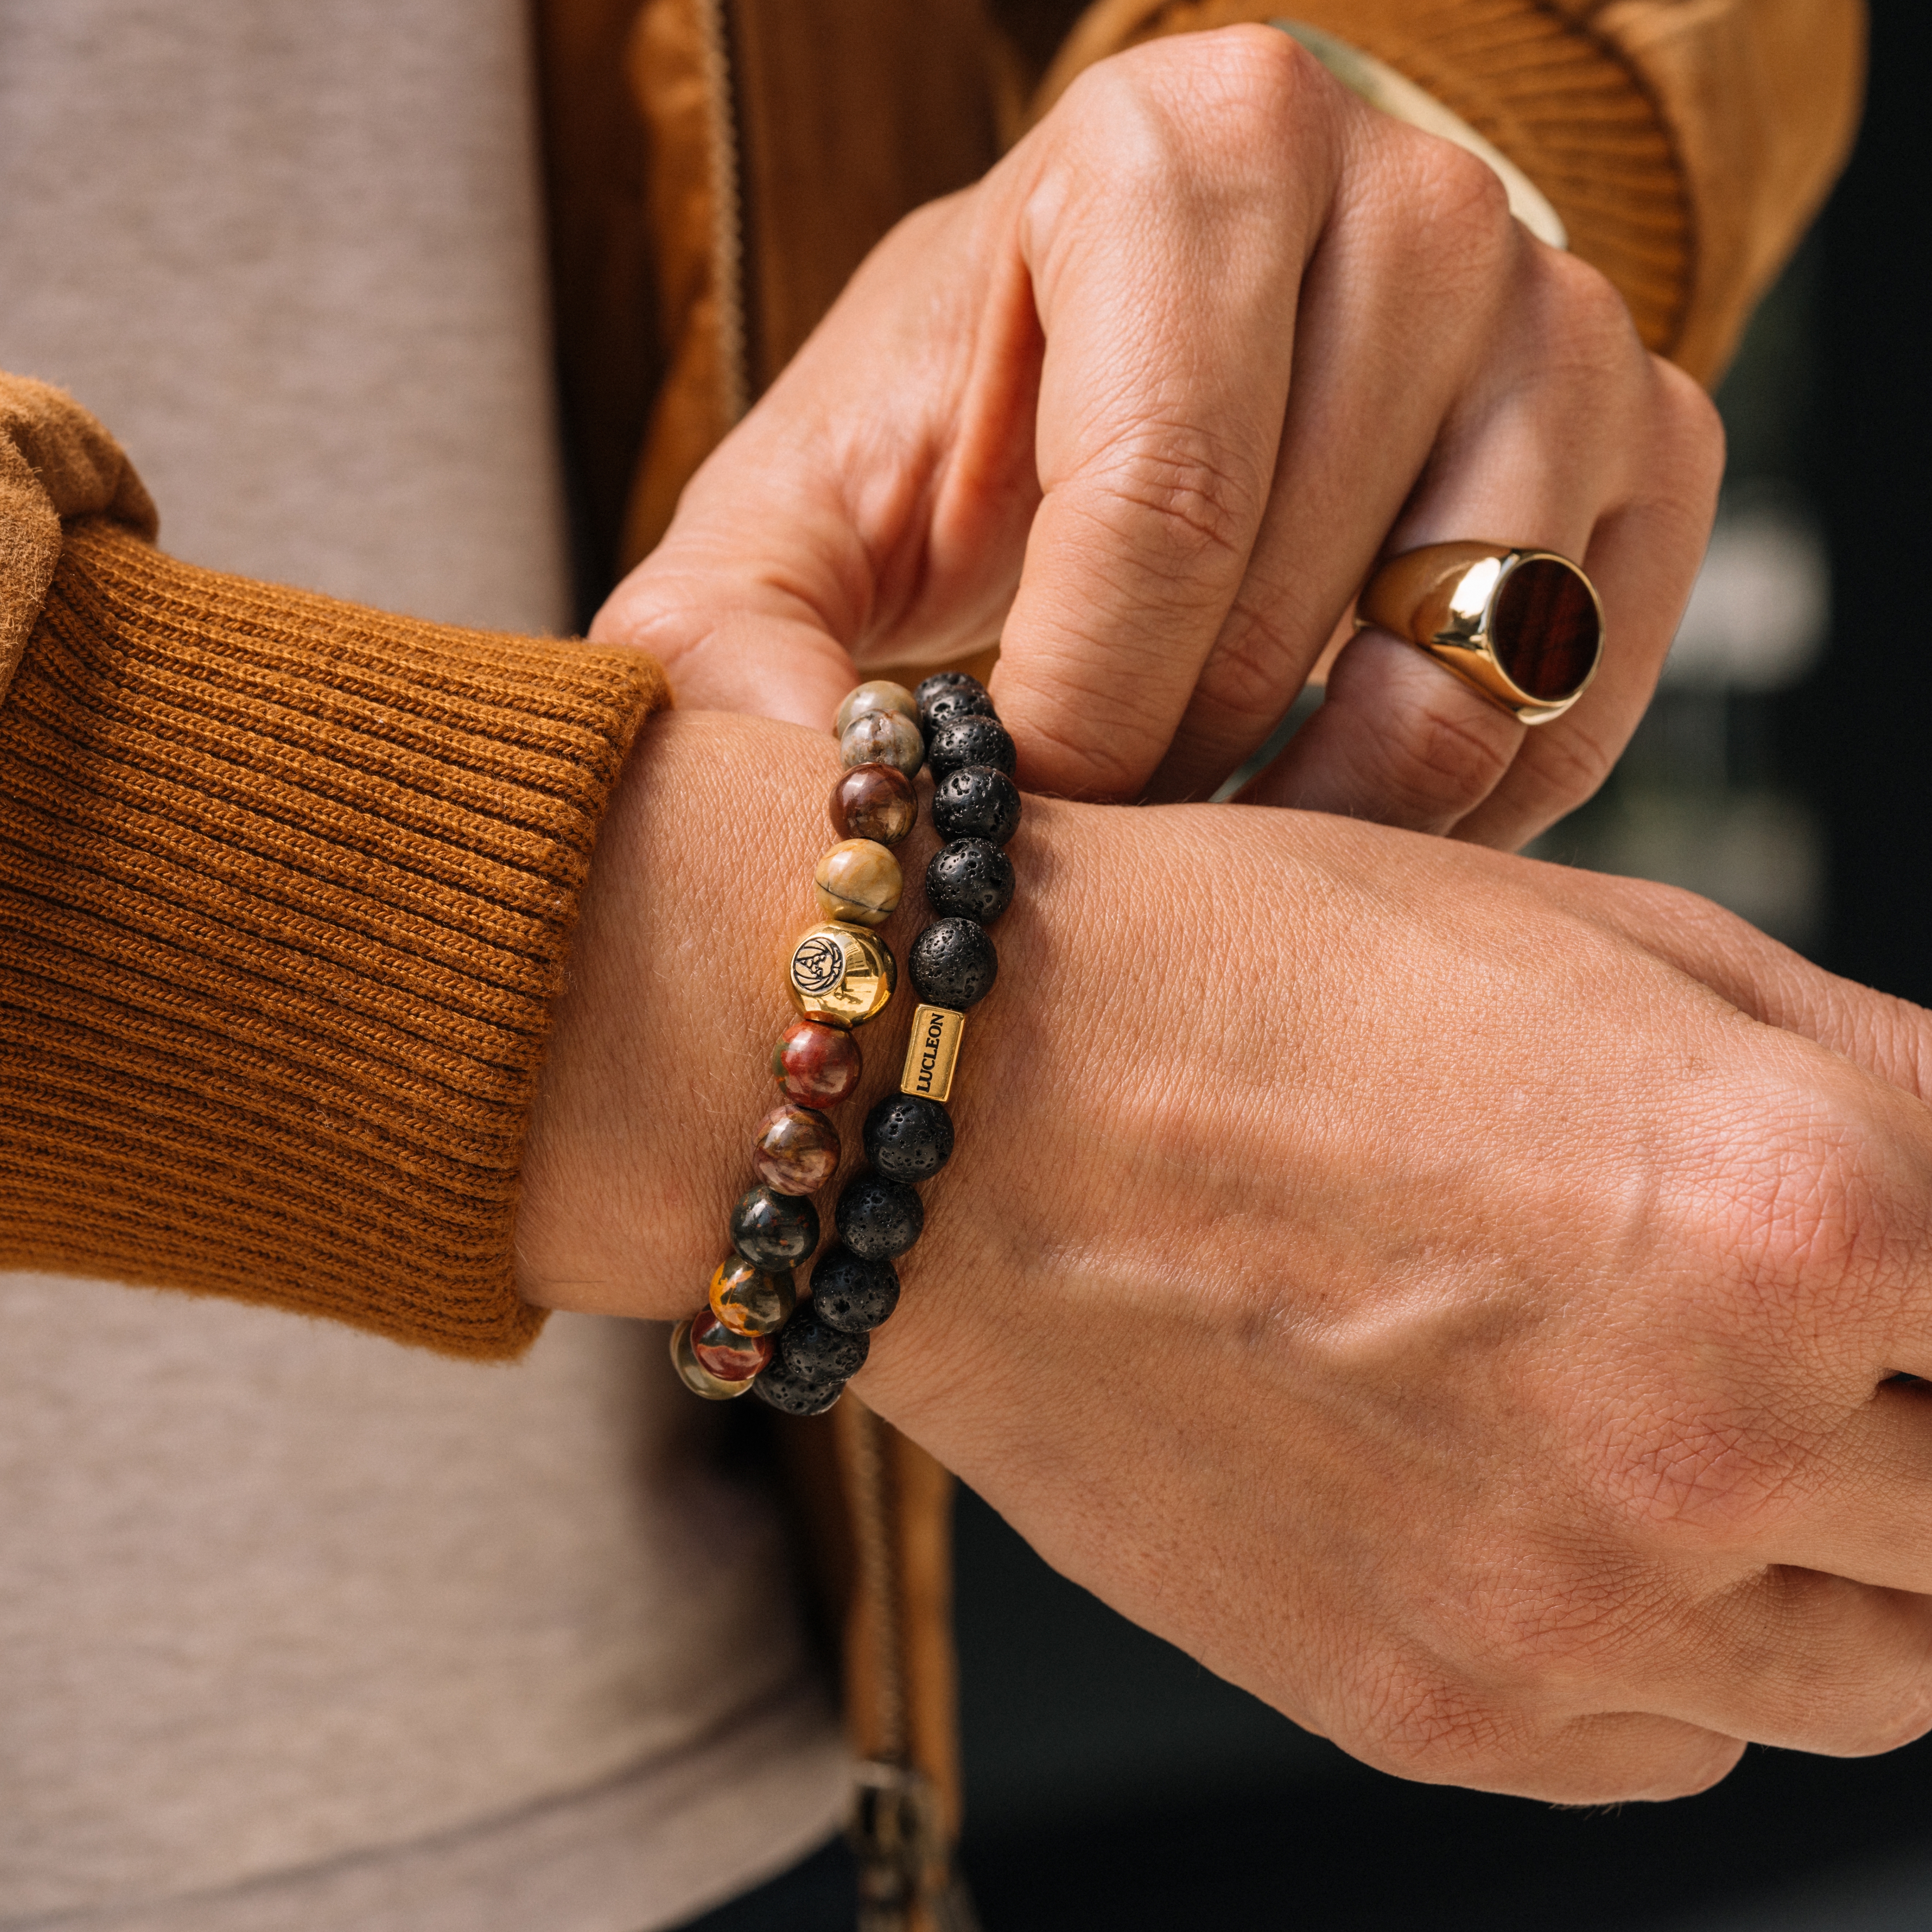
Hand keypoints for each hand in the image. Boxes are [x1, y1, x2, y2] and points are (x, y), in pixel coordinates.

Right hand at [522, 710, 1931, 1801]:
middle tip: (1818, 1345)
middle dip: (1927, 1422)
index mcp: (1795, 1213)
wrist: (973, 1103)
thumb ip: (1881, 1082)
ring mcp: (1567, 1613)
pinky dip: (1668, 1651)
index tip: (1913, 1277)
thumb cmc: (1251, 980)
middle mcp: (1708, 1446)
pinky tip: (1552, 1512)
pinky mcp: (1430, 1713)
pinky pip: (1672, 1749)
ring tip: (1688, 1431)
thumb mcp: (1612, 945)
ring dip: (1839, 1563)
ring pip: (1874, 1678)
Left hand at [590, 25, 1720, 847]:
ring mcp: (1560, 316)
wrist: (1136, 368)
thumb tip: (776, 788)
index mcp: (1188, 149)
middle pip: (1297, 609)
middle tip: (1089, 813)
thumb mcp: (797, 510)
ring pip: (1459, 676)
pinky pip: (1576, 696)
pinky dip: (1460, 799)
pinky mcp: (1658, 435)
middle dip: (1166, 775)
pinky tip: (1335, 787)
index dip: (1070, 727)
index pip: (1159, 509)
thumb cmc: (961, 439)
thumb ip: (721, 634)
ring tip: (1202, 807)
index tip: (1004, 813)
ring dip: (1310, 805)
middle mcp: (1411, 196)